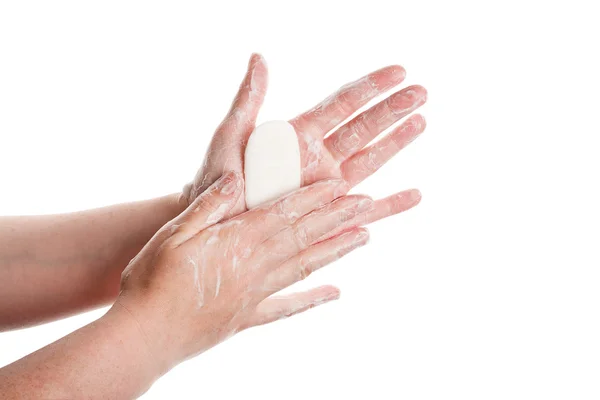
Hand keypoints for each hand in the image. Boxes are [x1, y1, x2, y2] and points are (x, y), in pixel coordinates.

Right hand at [117, 171, 371, 371]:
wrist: (143, 336)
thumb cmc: (151, 281)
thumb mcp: (172, 234)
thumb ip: (208, 207)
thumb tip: (237, 180)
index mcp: (235, 242)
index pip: (284, 212)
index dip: (314, 197)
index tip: (341, 186)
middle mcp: (254, 267)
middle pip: (303, 236)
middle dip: (337, 217)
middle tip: (368, 204)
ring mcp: (254, 294)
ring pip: (305, 266)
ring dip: (335, 250)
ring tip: (363, 237)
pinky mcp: (246, 317)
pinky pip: (287, 307)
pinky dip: (312, 299)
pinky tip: (334, 294)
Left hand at [182, 54, 426, 223]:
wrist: (214, 223)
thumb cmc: (218, 180)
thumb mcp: (230, 135)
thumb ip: (249, 99)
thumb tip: (259, 58)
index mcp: (299, 136)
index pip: (342, 104)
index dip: (371, 88)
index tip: (399, 71)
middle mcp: (318, 159)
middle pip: (363, 128)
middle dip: (392, 110)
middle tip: (421, 92)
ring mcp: (326, 187)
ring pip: (371, 160)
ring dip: (397, 142)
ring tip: (422, 122)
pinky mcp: (329, 216)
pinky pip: (367, 211)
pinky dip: (392, 206)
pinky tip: (415, 196)